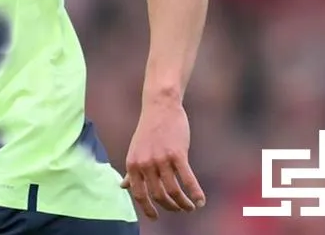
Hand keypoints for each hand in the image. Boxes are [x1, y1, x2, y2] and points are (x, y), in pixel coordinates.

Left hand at [121, 95, 205, 219]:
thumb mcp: (135, 150)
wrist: (160, 106)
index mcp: (132, 164)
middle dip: (170, 207)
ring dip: (183, 203)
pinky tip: (201, 201)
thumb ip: (131, 170)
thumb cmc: (149, 129)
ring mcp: (160, 159)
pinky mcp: (177, 154)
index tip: (155, 217)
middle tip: (179, 209)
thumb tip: (123, 186)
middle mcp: (144, 164)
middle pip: (158, 195)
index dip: (147, 209)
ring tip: (190, 207)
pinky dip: (195, 193)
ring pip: (173, 191)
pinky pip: (187, 180)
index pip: (139, 194)